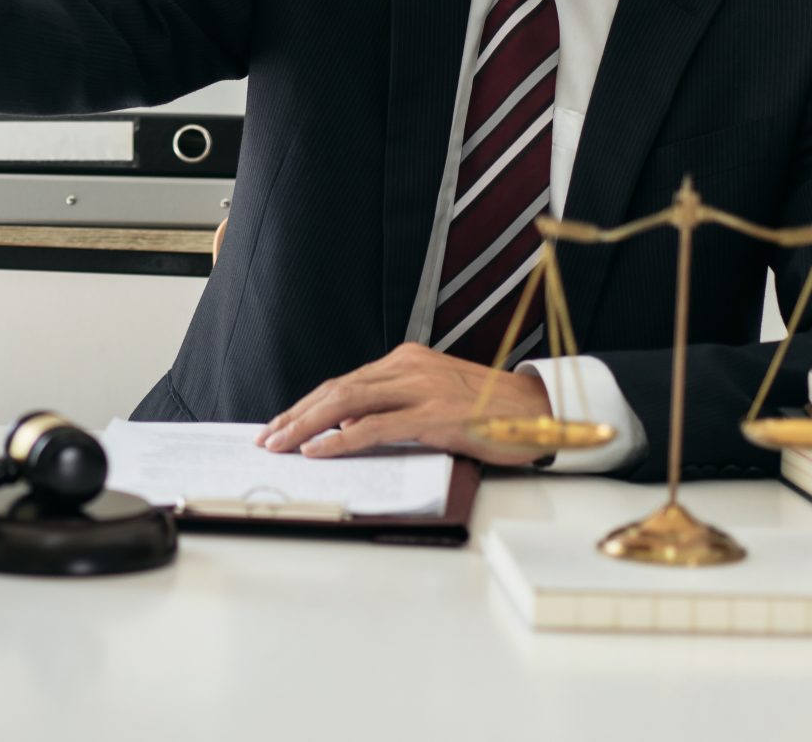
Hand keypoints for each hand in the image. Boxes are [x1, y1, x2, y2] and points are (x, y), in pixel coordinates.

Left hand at [255, 342, 551, 466]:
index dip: (308, 404)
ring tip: (281, 444)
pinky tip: (319, 450)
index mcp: (407, 361)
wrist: (542, 411)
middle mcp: (408, 368)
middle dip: (296, 414)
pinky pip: (375, 427)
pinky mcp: (433, 415)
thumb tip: (351, 430)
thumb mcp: (437, 399)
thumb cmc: (491, 412)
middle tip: (268, 437)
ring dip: (306, 425)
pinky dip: (341, 439)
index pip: (345, 382)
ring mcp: (420, 389)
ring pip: (346, 403)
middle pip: (337, 389)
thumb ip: (397, 408)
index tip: (282, 423)